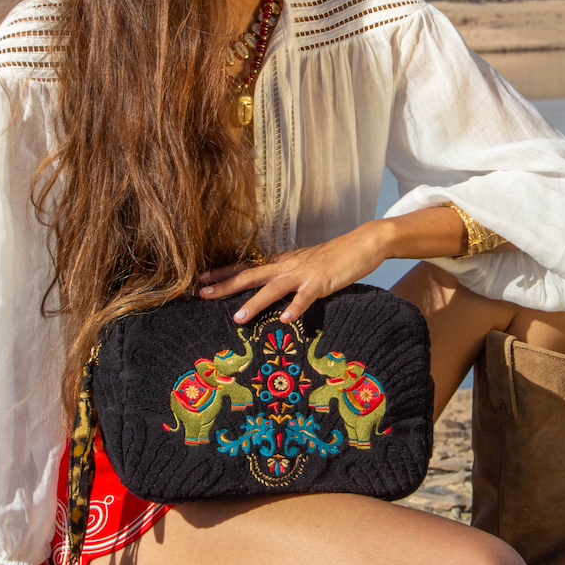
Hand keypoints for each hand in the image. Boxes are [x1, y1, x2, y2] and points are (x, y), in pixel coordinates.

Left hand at [199, 221, 390, 322]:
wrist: (362, 243)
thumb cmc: (334, 257)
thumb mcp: (305, 264)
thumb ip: (288, 275)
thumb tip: (272, 288)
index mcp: (283, 262)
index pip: (248, 267)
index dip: (224, 272)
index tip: (202, 278)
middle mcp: (288, 266)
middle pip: (251, 275)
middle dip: (226, 285)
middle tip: (203, 294)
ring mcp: (304, 274)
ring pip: (273, 288)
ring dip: (255, 303)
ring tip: (238, 318)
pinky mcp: (322, 283)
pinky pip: (306, 298)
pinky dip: (296, 308)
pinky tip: (286, 320)